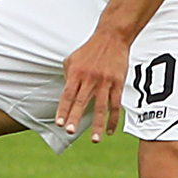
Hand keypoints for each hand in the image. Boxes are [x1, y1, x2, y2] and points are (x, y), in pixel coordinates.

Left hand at [57, 27, 131, 142]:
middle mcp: (90, 79)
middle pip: (81, 101)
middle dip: (75, 117)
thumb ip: (67, 75)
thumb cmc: (90, 49)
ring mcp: (105, 82)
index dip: (63, 110)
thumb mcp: (73, 59)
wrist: (112, 37)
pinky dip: (113, 119)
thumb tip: (65, 93)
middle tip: (70, 131)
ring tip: (95, 139)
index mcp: (76, 73)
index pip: (67, 95)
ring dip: (97, 125)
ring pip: (101, 107)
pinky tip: (110, 130)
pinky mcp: (118, 84)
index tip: (59, 123)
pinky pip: (115, 105)